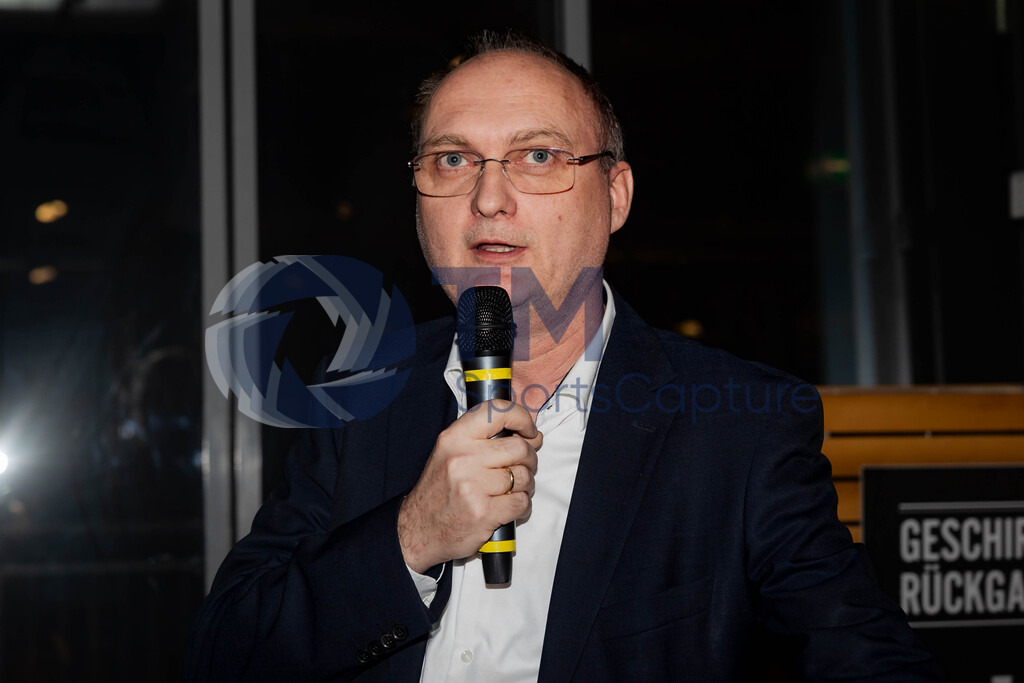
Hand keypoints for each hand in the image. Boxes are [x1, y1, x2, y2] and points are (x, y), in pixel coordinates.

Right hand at [398, 400, 541, 573]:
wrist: (418, 529)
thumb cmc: (439, 490)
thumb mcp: (450, 452)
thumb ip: (484, 439)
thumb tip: (532, 435)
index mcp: (454, 438)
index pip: (497, 411)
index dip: (522, 418)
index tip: (530, 432)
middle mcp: (462, 458)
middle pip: (519, 448)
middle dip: (530, 459)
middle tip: (523, 468)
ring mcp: (472, 487)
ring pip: (524, 477)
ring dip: (526, 485)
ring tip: (512, 490)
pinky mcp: (483, 513)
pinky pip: (521, 502)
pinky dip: (522, 506)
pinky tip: (508, 507)